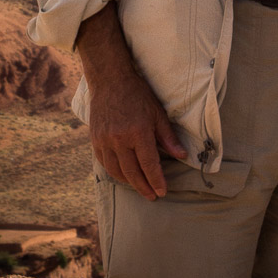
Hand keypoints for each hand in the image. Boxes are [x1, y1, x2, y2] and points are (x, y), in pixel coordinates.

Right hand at [76, 4, 187, 199]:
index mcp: (138, 133)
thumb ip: (168, 137)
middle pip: (132, 172)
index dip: (156, 181)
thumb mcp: (158, 113)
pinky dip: (115, 173)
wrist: (110, 81)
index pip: (149, 165)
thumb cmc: (138, 95)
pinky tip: (124, 176)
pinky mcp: (95, 141)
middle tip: (153, 196)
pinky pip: (105, 164)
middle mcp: (119, 140)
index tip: (162, 192)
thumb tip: (182, 156)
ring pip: (117, 172)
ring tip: (141, 188)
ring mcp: (105, 142)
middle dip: (144, 187)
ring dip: (129, 183)